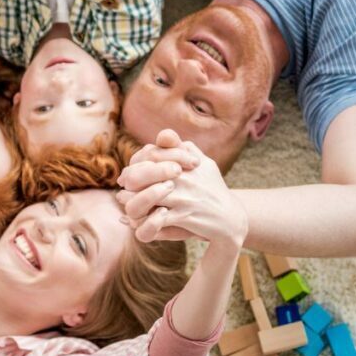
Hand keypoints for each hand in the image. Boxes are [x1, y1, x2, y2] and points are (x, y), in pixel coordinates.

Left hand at [117, 130, 246, 246]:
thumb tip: (163, 135)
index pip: (152, 154)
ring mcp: (184, 197)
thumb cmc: (213, 187)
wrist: (231, 218)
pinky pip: (156, 219)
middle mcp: (183, 176)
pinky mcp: (185, 217)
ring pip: (145, 196)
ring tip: (126, 201)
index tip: (129, 172)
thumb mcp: (204, 163)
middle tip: (124, 186)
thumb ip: (185, 147)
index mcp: (185, 161)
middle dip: (129, 180)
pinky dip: (144, 220)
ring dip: (131, 200)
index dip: (136, 162)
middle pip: (144, 173)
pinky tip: (138, 219)